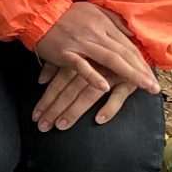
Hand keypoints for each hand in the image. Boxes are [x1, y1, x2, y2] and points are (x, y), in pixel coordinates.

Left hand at [33, 62, 147, 132]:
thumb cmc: (102, 53)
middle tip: (43, 126)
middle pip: (70, 89)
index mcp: (80, 59)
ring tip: (62, 125)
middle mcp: (93, 67)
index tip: (35, 117)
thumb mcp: (78, 55)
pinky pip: (119, 96)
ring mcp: (112, 74)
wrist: (136, 44)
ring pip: (89, 93)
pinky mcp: (130, 81)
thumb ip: (57, 66)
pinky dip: (109, 107)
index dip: (46, 99)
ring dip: (75, 110)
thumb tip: (40, 80)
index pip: (59, 82)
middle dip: (55, 108)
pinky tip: (99, 119)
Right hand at [34, 3, 157, 101]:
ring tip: (144, 87)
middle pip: (124, 53)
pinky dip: (93, 76)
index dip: (142, 61)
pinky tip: (105, 87)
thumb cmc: (65, 15)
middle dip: (142, 71)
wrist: (37, 13)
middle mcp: (96, 33)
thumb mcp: (93, 11)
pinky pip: (81, 66)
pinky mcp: (65, 53)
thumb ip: (113, 21)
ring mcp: (80, 43)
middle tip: (155, 87)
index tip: (153, 75)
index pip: (128, 45)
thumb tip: (132, 34)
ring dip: (129, 74)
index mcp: (103, 24)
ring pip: (110, 59)